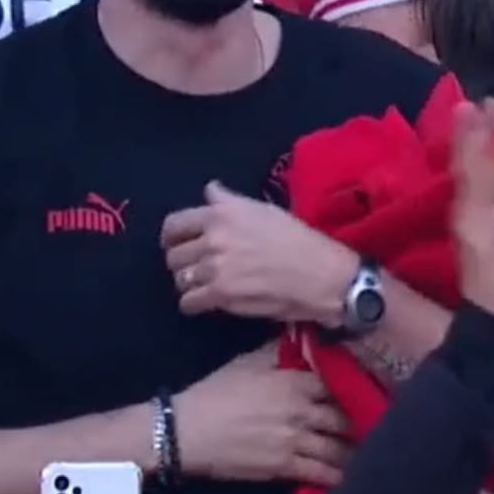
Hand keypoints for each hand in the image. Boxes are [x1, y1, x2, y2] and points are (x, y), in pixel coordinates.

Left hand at [161, 182, 355, 321]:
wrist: (320, 273)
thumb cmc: (298, 239)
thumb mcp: (264, 210)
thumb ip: (230, 202)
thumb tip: (209, 190)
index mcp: (222, 213)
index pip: (175, 224)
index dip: (173, 237)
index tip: (179, 244)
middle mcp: (213, 238)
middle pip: (174, 255)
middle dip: (183, 263)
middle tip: (200, 268)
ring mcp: (214, 267)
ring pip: (180, 279)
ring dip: (191, 283)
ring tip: (207, 285)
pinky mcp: (220, 294)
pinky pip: (188, 302)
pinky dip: (196, 303)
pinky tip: (210, 301)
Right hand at [173, 342, 349, 485]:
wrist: (185, 431)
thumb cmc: (215, 392)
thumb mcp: (248, 362)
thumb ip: (279, 352)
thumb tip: (302, 337)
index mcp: (294, 382)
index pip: (336, 384)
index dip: (351, 390)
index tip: (364, 392)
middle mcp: (301, 410)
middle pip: (343, 417)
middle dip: (357, 422)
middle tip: (369, 425)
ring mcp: (295, 440)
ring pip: (337, 448)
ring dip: (353, 451)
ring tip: (364, 452)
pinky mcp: (284, 467)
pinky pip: (321, 473)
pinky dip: (337, 476)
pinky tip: (347, 476)